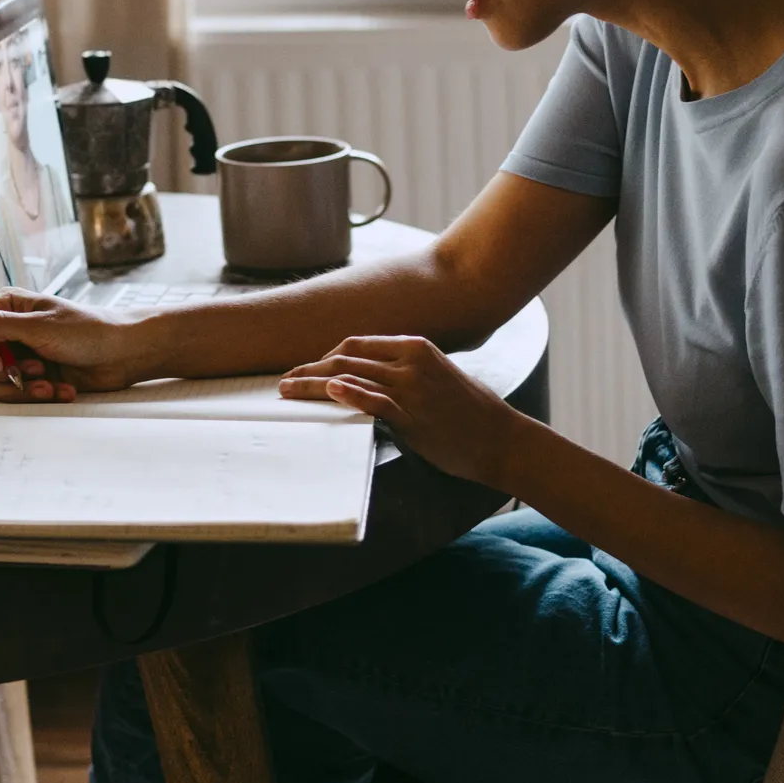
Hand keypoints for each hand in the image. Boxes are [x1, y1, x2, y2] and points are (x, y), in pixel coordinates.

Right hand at [0, 290, 149, 401]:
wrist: (122, 355)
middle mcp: (4, 331)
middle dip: (0, 371)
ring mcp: (15, 357)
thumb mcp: (39, 326)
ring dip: (20, 388)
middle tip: (28, 370)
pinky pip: (13, 396)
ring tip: (48, 382)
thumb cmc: (88, 331)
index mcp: (4, 307)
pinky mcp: (28, 380)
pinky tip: (60, 389)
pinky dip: (35, 396)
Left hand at [279, 335, 525, 485]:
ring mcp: (411, 387)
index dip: (324, 355)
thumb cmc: (470, 413)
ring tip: (286, 392)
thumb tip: (371, 382)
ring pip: (350, 376)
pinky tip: (328, 392)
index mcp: (415, 347)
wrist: (501, 439)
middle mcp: (410, 360)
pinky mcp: (413, 414)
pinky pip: (372, 400)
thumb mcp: (437, 378)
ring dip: (312, 384)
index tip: (305, 369)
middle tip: (282, 381)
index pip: (356, 343)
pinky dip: (347, 393)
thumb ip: (404, 373)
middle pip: (345, 356)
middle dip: (308, 368)